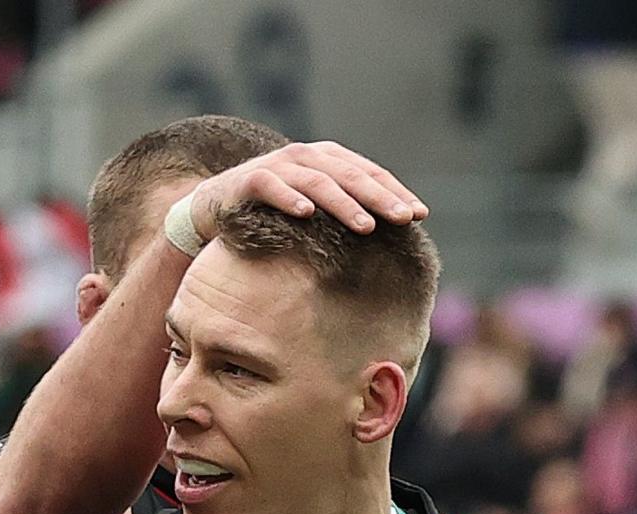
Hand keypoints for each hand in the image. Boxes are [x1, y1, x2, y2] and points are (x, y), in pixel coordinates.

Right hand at [188, 141, 426, 240]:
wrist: (216, 207)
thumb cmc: (273, 211)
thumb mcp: (314, 206)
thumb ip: (345, 208)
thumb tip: (391, 233)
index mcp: (327, 159)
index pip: (369, 173)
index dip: (395, 192)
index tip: (420, 216)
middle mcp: (305, 156)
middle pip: (350, 175)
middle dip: (379, 198)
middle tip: (404, 219)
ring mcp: (277, 166)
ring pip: (318, 181)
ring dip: (343, 204)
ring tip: (365, 227)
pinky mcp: (248, 180)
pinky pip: (271, 186)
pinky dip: (289, 198)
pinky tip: (306, 213)